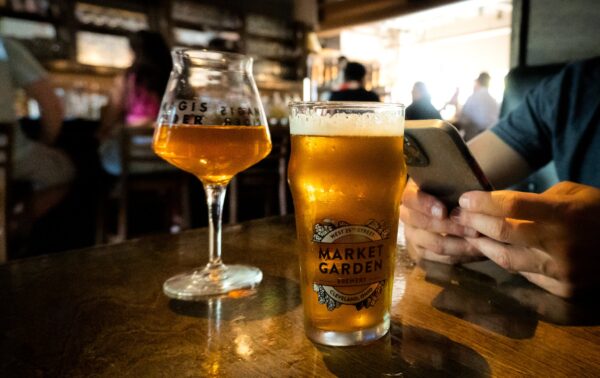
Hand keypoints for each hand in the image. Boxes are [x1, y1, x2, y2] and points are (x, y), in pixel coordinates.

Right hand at [400, 180, 483, 264]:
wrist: (444, 209)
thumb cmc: (450, 192)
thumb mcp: (449, 184)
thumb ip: (455, 187)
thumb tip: (472, 194)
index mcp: (410, 194)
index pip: (410, 199)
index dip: (426, 205)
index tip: (443, 212)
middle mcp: (407, 216)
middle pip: (423, 224)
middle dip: (450, 228)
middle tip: (474, 230)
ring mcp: (412, 236)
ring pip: (434, 244)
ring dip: (460, 244)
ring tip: (481, 242)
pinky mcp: (422, 253)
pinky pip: (442, 258)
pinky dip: (462, 255)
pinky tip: (478, 251)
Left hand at [451, 181, 599, 297]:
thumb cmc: (597, 212)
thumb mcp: (571, 194)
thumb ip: (534, 201)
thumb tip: (494, 204)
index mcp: (564, 214)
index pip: (512, 206)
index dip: (483, 202)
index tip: (464, 199)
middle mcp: (561, 244)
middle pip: (503, 233)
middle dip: (474, 222)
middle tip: (458, 216)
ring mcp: (562, 271)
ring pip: (506, 259)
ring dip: (482, 245)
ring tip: (468, 234)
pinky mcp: (562, 289)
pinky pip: (524, 274)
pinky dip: (506, 261)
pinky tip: (492, 251)